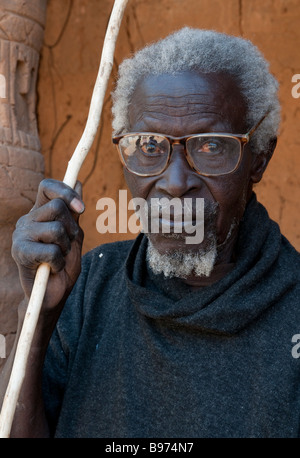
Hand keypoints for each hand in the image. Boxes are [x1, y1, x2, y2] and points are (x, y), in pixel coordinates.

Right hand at [11, 179, 84, 311]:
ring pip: (57, 229)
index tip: (81, 209)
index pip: (46, 187)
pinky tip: (53, 268)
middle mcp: (27, 220)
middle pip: (57, 206)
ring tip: (59, 258)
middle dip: (71, 228)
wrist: (53, 295)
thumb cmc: (64, 265)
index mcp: (39, 213)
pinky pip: (52, 250)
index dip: (65, 191)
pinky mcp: (20, 253)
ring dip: (66, 247)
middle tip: (67, 245)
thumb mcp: (74, 237)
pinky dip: (59, 262)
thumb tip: (77, 183)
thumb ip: (74, 213)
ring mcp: (21, 235)